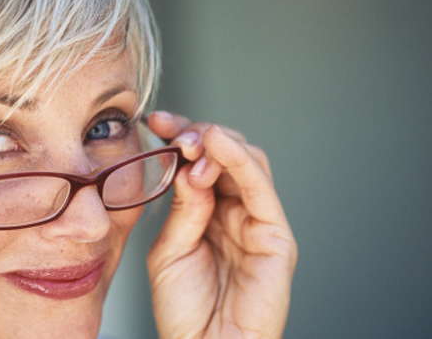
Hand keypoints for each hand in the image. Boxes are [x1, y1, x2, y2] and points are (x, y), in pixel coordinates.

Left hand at [146, 111, 297, 338]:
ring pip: (248, 162)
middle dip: (198, 134)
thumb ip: (183, 207)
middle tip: (172, 129)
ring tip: (190, 140)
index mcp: (210, 214)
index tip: (155, 121)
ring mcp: (258, 223)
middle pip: (227, 155)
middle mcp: (236, 213)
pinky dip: (239, 160)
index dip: (182, 137)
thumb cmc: (184, 310)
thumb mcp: (170, 249)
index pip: (203, 162)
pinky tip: (216, 143)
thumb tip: (189, 166)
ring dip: (217, 143)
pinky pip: (261, 188)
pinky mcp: (276, 237)